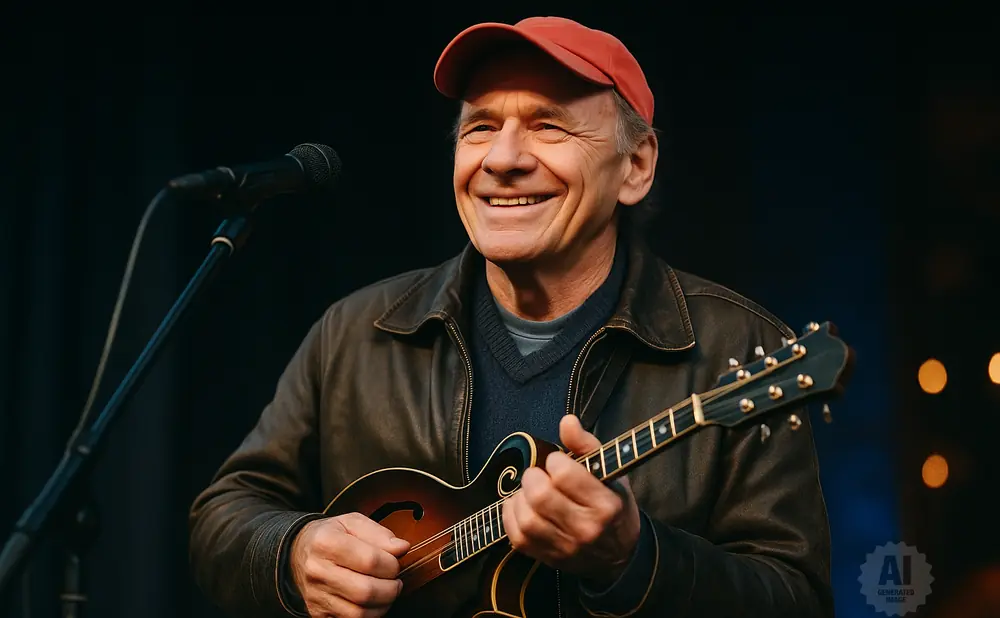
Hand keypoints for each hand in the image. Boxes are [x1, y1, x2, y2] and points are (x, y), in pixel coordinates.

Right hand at [290, 512, 410, 617]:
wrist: (298, 553)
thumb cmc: (331, 536)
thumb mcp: (353, 523)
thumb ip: (380, 534)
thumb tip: (402, 548)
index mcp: (326, 542)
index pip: (370, 561)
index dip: (392, 564)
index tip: (395, 562)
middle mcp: (317, 571)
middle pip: (365, 591)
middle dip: (391, 589)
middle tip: (396, 581)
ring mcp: (316, 595)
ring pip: (359, 613)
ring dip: (383, 605)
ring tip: (387, 592)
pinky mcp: (318, 613)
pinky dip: (369, 615)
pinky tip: (373, 602)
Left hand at [502, 414, 641, 584]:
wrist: (619, 555)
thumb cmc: (614, 506)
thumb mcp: (610, 472)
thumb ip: (586, 445)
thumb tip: (567, 421)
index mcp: (606, 505)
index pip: (564, 474)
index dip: (555, 461)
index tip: (559, 462)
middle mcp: (586, 529)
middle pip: (540, 496)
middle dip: (533, 477)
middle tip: (540, 475)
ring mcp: (566, 547)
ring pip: (526, 518)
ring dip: (521, 497)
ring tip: (531, 491)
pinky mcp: (549, 558)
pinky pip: (517, 536)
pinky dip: (511, 516)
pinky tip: (522, 506)